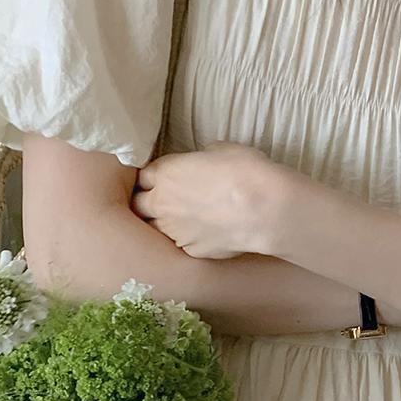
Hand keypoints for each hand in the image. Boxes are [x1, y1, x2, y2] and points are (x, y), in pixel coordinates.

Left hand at [130, 144, 279, 259]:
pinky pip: (181, 244)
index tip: (161, 177)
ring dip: (163, 223)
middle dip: (145, 202)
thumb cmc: (244, 171)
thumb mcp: (220, 150)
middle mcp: (163, 204)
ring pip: (155, 229)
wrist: (263, 209)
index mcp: (166, 173)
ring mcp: (175, 231)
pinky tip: (205, 233)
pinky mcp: (191, 251)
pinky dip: (188, 238)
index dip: (152, 176)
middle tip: (163, 199)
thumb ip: (200, 159)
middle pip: (138, 205)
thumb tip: (202, 164)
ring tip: (182, 218)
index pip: (143, 176)